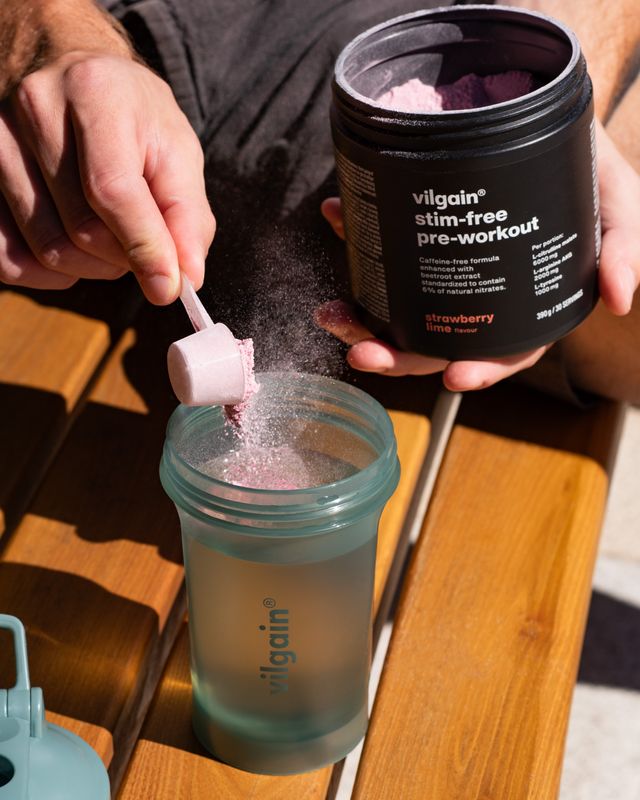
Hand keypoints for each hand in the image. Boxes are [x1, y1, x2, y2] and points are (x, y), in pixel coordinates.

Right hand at [0, 50, 214, 303]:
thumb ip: (187, 215)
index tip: (169, 287)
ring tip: (109, 239)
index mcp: (94, 92)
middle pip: (81, 230)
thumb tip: (187, 278)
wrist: (67, 69)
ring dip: (90, 267)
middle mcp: (34, 109)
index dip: (144, 248)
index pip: (112, 191)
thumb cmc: (130, 116)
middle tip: (140, 247)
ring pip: (46, 250)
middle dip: (122, 259)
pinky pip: (6, 257)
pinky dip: (46, 275)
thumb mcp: (176, 150)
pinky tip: (71, 251)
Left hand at [319, 122, 639, 390]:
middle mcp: (478, 298)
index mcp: (524, 306)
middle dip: (394, 355)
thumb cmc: (582, 165)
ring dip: (358, 318)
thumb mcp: (613, 200)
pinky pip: (382, 251)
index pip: (504, 351)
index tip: (451, 377)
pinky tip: (335, 217)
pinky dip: (354, 238)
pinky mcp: (417, 239)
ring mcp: (443, 271)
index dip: (480, 370)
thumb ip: (621, 247)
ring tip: (330, 311)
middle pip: (435, 343)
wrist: (540, 111)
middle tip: (359, 350)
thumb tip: (620, 299)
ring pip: (397, 313)